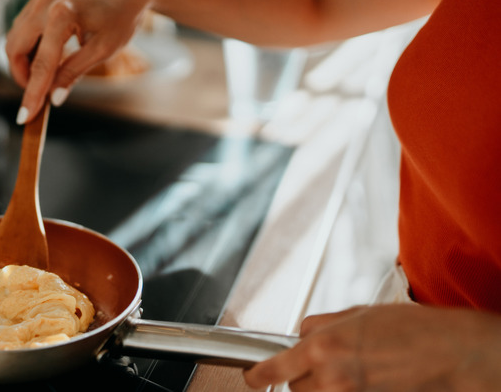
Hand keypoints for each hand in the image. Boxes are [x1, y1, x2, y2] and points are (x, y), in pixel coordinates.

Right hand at [5, 0, 154, 122]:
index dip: (32, 94)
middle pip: (14, 48)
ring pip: (16, 35)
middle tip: (38, 93)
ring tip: (47, 74)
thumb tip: (55, 98)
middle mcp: (45, 2)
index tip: (24, 117)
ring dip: (24, 59)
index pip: (41, 65)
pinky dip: (30, 43)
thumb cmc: (123, 14)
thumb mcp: (104, 48)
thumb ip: (75, 72)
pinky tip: (49, 53)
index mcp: (62, 15)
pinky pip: (25, 23)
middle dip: (22, 76)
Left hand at [243, 304, 500, 390]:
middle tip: (325, 361)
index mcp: (321, 347)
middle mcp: (330, 378)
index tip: (251, 377)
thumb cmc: (408, 329)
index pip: (273, 369)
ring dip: (321, 385)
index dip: (257, 376)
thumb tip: (300, 335)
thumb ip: (319, 326)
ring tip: (349, 368)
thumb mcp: (354, 314)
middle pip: (294, 386)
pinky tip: (363, 378)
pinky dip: (341, 390)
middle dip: (302, 374)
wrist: (447, 352)